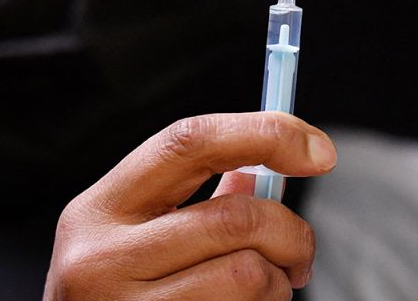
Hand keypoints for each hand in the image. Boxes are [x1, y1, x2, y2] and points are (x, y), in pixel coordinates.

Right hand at [44, 112, 336, 299]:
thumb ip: (190, 200)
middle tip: (300, 255)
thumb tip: (267, 163)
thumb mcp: (131, 240)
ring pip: (249, 276)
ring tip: (265, 294)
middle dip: (292, 232)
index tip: (319, 149)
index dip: (264, 133)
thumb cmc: (115, 297)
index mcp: (97, 209)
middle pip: (235, 217)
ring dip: (278, 285)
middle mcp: (100, 259)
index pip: (189, 141)